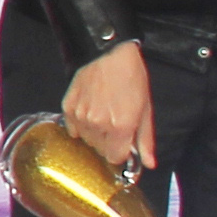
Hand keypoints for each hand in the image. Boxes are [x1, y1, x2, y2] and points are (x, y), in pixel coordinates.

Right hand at [60, 37, 155, 173]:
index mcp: (121, 127)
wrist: (109, 53)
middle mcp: (98, 125)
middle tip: (115, 122)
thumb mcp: (146, 109)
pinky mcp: (68, 107)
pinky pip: (73, 128)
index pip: (114, 158)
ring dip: (94, 133)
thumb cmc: (131, 78)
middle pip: (100, 150)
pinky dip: (80, 124)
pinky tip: (90, 110)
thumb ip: (145, 140)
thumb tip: (148, 163)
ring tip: (102, 113)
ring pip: (86, 140)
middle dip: (108, 142)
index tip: (123, 142)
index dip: (120, 151)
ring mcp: (80, 116)